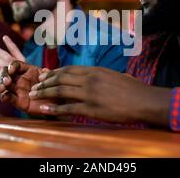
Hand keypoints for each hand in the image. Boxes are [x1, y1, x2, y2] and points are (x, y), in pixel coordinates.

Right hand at [0, 60, 53, 114]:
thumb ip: (49, 74)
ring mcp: (17, 89)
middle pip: (6, 73)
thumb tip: (46, 71)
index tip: (12, 69)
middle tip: (7, 81)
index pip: (16, 65)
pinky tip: (5, 96)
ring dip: (1, 85)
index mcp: (28, 70)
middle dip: (4, 75)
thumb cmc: (53, 89)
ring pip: (4, 84)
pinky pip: (8, 97)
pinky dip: (5, 97)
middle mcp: (20, 79)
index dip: (12, 66)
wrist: (56, 104)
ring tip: (2, 88)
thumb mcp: (52, 79)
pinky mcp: (17, 101)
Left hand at [28, 66, 172, 125]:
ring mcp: (90, 93)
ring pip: (60, 91)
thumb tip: (98, 76)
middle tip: (35, 85)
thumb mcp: (116, 76)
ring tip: (34, 95)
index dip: (54, 72)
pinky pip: (68, 108)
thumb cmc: (135, 89)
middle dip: (45, 82)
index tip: (45, 75)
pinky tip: (45, 109)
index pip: (69, 69)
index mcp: (96, 70)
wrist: (145, 101)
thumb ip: (103, 75)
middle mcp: (90, 79)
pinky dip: (55, 109)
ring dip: (45, 93)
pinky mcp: (92, 108)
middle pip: (61, 78)